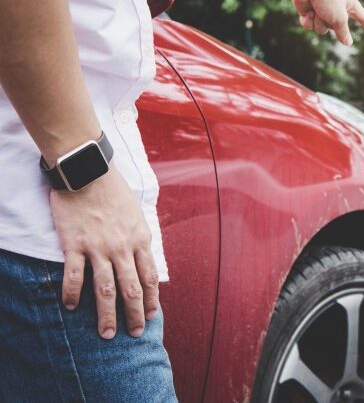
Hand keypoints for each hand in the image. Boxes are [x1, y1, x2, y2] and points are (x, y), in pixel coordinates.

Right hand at [50, 168, 159, 338]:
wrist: (88, 172)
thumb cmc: (113, 191)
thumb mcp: (136, 214)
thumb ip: (138, 238)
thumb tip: (141, 258)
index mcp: (140, 240)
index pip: (149, 277)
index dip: (151, 299)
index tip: (151, 316)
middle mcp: (122, 247)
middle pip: (131, 289)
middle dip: (134, 315)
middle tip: (133, 334)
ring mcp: (98, 247)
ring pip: (105, 289)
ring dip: (106, 314)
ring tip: (106, 334)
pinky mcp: (74, 244)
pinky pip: (74, 275)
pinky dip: (71, 294)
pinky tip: (70, 307)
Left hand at [289, 0, 363, 44]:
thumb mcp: (340, 18)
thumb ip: (343, 32)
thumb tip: (348, 43)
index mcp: (349, 4)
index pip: (361, 16)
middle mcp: (336, 8)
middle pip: (336, 29)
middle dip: (331, 23)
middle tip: (327, 13)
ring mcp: (322, 10)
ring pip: (322, 30)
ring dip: (319, 22)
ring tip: (317, 10)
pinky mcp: (309, 12)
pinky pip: (310, 26)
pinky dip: (309, 21)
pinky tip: (308, 11)